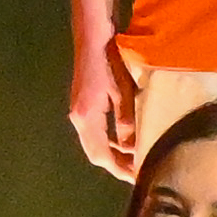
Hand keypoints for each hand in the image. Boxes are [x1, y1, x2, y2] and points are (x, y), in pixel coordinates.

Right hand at [68, 37, 139, 180]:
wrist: (92, 38)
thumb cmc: (110, 62)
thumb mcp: (124, 93)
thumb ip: (127, 122)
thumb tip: (132, 148)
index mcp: (86, 118)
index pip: (101, 154)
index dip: (119, 168)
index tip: (137, 178)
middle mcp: (79, 118)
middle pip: (95, 152)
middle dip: (116, 164)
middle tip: (138, 173)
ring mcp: (79, 111)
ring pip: (94, 143)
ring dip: (112, 153)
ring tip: (133, 160)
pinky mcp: (83, 104)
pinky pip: (94, 131)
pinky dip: (108, 140)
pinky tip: (123, 140)